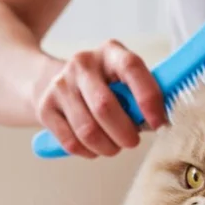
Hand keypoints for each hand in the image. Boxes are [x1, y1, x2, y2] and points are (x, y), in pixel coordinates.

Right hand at [34, 39, 167, 158]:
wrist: (56, 83)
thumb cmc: (105, 89)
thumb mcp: (125, 83)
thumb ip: (142, 99)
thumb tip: (159, 122)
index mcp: (110, 52)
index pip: (131, 67)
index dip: (147, 97)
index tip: (158, 122)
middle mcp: (82, 63)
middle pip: (104, 106)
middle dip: (125, 133)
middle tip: (132, 141)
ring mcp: (60, 85)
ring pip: (88, 130)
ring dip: (107, 147)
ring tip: (114, 146)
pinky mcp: (45, 107)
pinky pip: (71, 142)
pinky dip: (89, 152)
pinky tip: (94, 147)